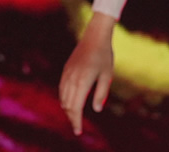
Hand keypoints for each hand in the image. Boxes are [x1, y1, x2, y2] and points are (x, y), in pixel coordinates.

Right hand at [59, 12, 114, 135]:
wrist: (94, 38)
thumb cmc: (104, 57)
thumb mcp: (107, 76)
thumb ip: (101, 93)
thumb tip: (96, 110)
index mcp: (82, 81)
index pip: (76, 106)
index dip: (76, 120)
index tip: (78, 131)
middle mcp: (71, 78)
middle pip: (67, 104)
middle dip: (71, 117)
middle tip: (77, 128)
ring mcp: (67, 73)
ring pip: (62, 96)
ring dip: (67, 108)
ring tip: (73, 118)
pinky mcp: (66, 69)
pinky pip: (61, 88)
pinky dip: (64, 98)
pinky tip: (68, 103)